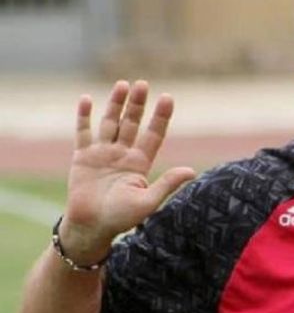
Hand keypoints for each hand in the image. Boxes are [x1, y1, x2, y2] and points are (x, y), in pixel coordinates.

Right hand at [60, 80, 195, 262]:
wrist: (91, 228)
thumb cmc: (121, 218)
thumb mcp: (148, 201)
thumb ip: (167, 184)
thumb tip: (191, 171)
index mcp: (140, 163)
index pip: (153, 134)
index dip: (161, 117)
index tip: (168, 97)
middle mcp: (123, 154)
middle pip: (132, 123)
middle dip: (137, 104)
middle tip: (143, 84)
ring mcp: (102, 153)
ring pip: (110, 123)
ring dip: (115, 104)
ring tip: (123, 84)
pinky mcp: (82, 157)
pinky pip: (83, 132)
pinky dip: (84, 116)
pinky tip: (87, 99)